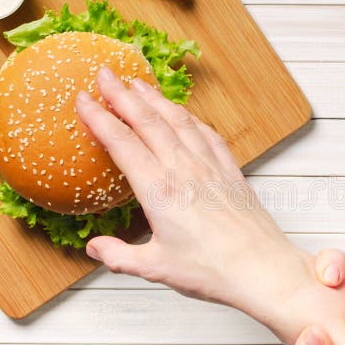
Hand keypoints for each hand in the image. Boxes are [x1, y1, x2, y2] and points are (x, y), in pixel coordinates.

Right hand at [75, 68, 313, 313]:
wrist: (261, 269)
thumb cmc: (213, 270)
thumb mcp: (156, 268)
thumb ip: (120, 256)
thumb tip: (95, 249)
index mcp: (159, 190)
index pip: (122, 143)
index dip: (99, 118)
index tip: (83, 98)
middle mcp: (184, 170)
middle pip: (148, 121)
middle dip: (123, 94)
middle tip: (106, 74)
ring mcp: (210, 167)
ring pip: (179, 121)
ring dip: (156, 99)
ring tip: (140, 84)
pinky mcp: (231, 172)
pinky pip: (209, 135)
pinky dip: (192, 119)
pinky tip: (185, 114)